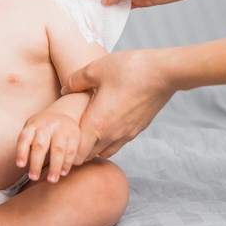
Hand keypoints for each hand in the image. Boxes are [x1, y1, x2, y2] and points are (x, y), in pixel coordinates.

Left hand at [16, 110, 80, 182]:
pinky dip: (67, 163)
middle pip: (41, 145)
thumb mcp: (31, 130)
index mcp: (33, 124)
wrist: (63, 112)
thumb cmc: (42, 128)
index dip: (21, 152)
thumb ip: (26, 145)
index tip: (20, 165)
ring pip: (58, 149)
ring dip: (55, 166)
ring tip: (52, 180)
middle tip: (34, 177)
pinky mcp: (74, 134)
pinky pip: (71, 150)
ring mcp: (61, 129)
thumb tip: (22, 164)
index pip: (25, 138)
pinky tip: (63, 172)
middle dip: (37, 163)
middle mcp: (47, 125)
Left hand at [62, 49, 176, 162]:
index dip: (66, 150)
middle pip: (88, 156)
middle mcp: (112, 135)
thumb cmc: (128, 69)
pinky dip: (108, 140)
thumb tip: (65, 89)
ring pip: (104, 151)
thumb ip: (75, 81)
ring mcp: (127, 134)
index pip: (77, 154)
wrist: (164, 72)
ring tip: (86, 129)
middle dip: (76, 149)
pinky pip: (118, 143)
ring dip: (93, 146)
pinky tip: (106, 122)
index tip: (61, 139)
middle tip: (68, 134)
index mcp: (97, 124)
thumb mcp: (94, 69)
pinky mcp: (138, 129)